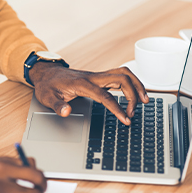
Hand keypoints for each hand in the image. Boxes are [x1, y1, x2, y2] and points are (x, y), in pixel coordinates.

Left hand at [29, 62, 148, 124]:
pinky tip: (135, 94)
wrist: (46, 73)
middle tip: (134, 112)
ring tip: (144, 100)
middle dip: (133, 94)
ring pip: (124, 73)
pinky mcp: (99, 77)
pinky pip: (120, 75)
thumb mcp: (47, 97)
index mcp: (82, 84)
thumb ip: (57, 106)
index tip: (126, 119)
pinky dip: (131, 83)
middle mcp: (93, 77)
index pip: (105, 96)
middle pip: (122, 78)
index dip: (117, 108)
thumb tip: (66, 112)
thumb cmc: (48, 85)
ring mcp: (97, 76)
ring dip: (136, 85)